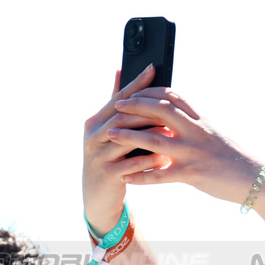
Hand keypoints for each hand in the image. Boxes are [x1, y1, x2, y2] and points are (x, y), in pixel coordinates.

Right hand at [82, 66, 171, 233]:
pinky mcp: (107, 175)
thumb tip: (121, 72)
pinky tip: (165, 159)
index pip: (118, 98)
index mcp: (96, 121)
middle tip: (170, 105)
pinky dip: (148, 161)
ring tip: (171, 132)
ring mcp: (98, 156)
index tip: (153, 67)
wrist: (99, 196)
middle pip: (122, 117)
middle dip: (146, 110)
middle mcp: (93, 136)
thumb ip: (118, 106)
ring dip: (149, 135)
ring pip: (125, 140)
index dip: (136, 83)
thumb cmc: (111, 158)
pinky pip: (130, 165)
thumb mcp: (111, 133)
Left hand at [104, 85, 261, 204]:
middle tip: (114, 106)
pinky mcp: (193, 174)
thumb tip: (173, 118)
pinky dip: (142, 177)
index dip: (148, 92)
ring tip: (110, 135)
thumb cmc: (234, 156)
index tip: (131, 92)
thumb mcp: (213, 133)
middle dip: (134, 106)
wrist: (255, 177)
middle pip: (159, 111)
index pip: (171, 97)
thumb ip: (192, 125)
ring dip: (129, 137)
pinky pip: (161, 175)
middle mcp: (195, 132)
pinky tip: (127, 178)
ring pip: (154, 140)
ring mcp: (193, 152)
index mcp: (200, 120)